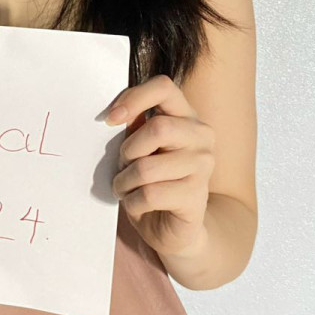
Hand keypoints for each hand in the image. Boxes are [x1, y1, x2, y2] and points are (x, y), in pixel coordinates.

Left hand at [106, 73, 214, 257]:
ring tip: (125, 188)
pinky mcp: (196, 197)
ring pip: (148, 167)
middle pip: (157, 128)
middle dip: (129, 150)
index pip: (164, 87)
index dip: (134, 98)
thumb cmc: (153, 180)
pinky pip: (150, 194)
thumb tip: (114, 113)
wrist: (174, 227)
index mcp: (187, 116)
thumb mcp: (141, 146)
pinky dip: (132, 202)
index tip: (111, 119)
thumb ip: (134, 124)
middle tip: (122, 165)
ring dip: (125, 181)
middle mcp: (202, 136)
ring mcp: (203, 166)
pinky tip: (136, 205)